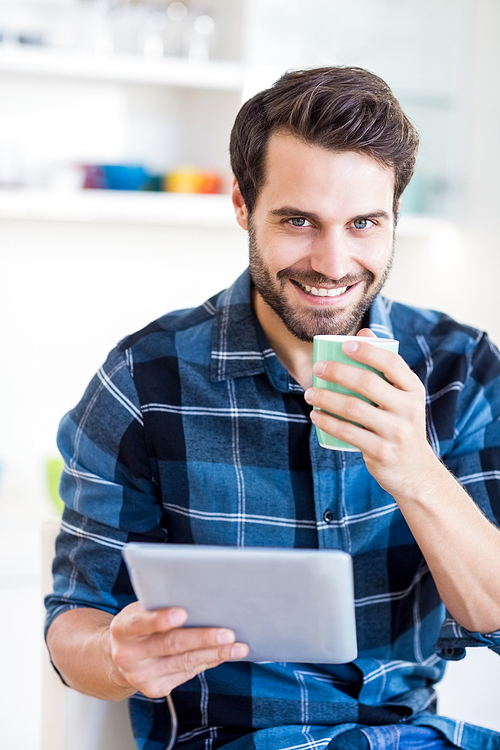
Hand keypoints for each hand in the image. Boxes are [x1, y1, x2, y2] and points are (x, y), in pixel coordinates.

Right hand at [109, 601, 248, 698]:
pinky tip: (224, 654)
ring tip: (238, 647)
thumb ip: (160, 604)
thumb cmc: (139, 624)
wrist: (119, 657)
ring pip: (184, 662)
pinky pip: (187, 673)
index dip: (160, 619)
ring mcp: (140, 676)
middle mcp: (127, 655)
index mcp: (122, 628)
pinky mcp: (155, 689)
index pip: (140, 623)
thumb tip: (200, 598)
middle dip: (202, 638)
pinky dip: (208, 662)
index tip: (182, 613)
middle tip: (227, 633)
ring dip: (215, 654)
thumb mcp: (140, 609)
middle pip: (170, 645)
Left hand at [304, 328, 435, 498]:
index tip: (344, 345)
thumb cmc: (400, 425)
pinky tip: (315, 415)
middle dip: (337, 372)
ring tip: (309, 393)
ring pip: (354, 408)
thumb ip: (385, 368)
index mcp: (413, 390)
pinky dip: (328, 422)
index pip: (391, 362)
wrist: (414, 471)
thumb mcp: (402, 397)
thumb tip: (364, 331)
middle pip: (367, 383)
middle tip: (317, 368)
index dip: (367, 350)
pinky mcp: (381, 451)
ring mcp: (396, 431)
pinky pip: (348, 432)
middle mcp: (408, 409)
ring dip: (326, 398)